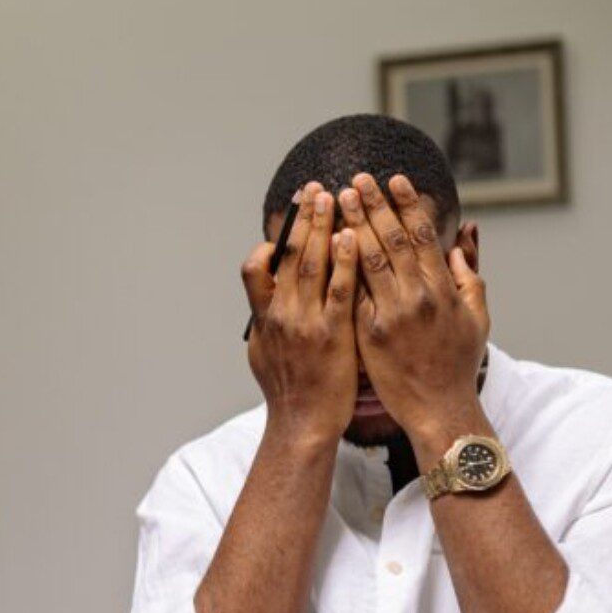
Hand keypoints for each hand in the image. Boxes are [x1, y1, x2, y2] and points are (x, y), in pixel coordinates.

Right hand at [243, 184, 360, 442]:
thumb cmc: (288, 392)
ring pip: (313, 265)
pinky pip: (340, 290)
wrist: (302, 424)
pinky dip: (345, 261)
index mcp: (264, 318)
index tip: (290, 213)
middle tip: (316, 188)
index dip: (275, 235)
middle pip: (290, 255)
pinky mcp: (333, 334)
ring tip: (337, 198)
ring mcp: (306, 323)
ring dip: (324, 227)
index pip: (258, 265)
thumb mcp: (263, 352)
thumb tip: (263, 296)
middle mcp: (281, 315)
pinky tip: (354, 238)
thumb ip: (266, 320)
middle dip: (304, 218)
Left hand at [339, 172, 488, 452]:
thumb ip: (468, 275)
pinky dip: (340, 266)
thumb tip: (464, 237)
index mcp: (443, 289)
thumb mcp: (477, 317)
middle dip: (374, 206)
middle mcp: (417, 297)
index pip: (423, 235)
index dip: (407, 204)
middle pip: (392, 240)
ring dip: (352, 225)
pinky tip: (327, 244)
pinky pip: (351, 293)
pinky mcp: (369, 334)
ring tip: (337, 200)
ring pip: (367, 260)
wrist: (439, 409)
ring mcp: (391, 315)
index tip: (394, 179)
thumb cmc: (458, 363)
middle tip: (356, 179)